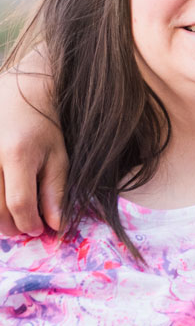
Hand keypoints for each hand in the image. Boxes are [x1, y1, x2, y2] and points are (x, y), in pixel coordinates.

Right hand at [0, 54, 66, 236]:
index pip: (20, 205)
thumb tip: (56, 226)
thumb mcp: (58, 158)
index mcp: (17, 156)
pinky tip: (4, 201)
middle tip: (27, 226)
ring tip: (14, 215)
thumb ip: (56, 192)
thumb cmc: (43, 128)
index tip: (41, 228)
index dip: (31, 224)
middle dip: (13, 226)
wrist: (19, 96)